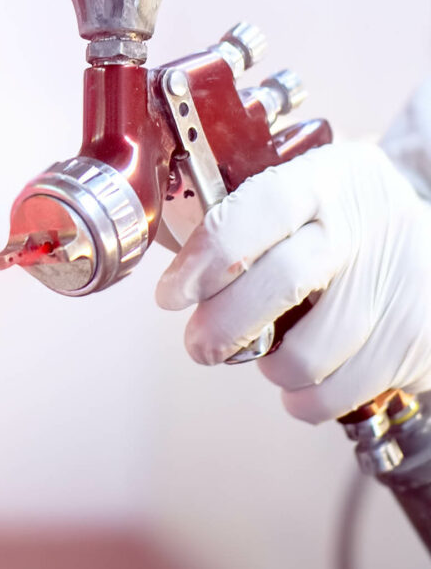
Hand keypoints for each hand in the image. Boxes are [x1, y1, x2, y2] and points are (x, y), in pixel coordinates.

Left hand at [156, 143, 430, 423]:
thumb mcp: (300, 193)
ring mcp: (401, 280)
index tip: (171, 294)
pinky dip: (307, 398)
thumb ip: (241, 222)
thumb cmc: (340, 221)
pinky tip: (303, 381)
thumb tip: (176, 276)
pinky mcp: (419, 336)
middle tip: (200, 345)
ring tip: (267, 355)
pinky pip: (342, 391)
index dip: (206, 258)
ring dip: (271, 367)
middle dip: (223, 326)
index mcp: (324, 178)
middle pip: (281, 283)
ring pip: (310, 353)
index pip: (257, 211)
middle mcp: (368, 223)